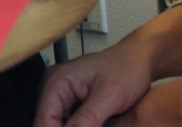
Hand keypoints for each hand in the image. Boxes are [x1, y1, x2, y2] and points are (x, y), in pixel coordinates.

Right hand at [33, 42, 155, 126]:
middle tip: (98, 125)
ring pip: (58, 124)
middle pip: (49, 123)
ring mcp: (60, 93)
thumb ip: (87, 119)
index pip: (44, 121)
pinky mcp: (69, 100)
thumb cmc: (126, 69)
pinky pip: (67, 122)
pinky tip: (97, 124)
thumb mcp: (109, 97)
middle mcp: (53, 86)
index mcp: (57, 81)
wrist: (137, 61)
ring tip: (101, 122)